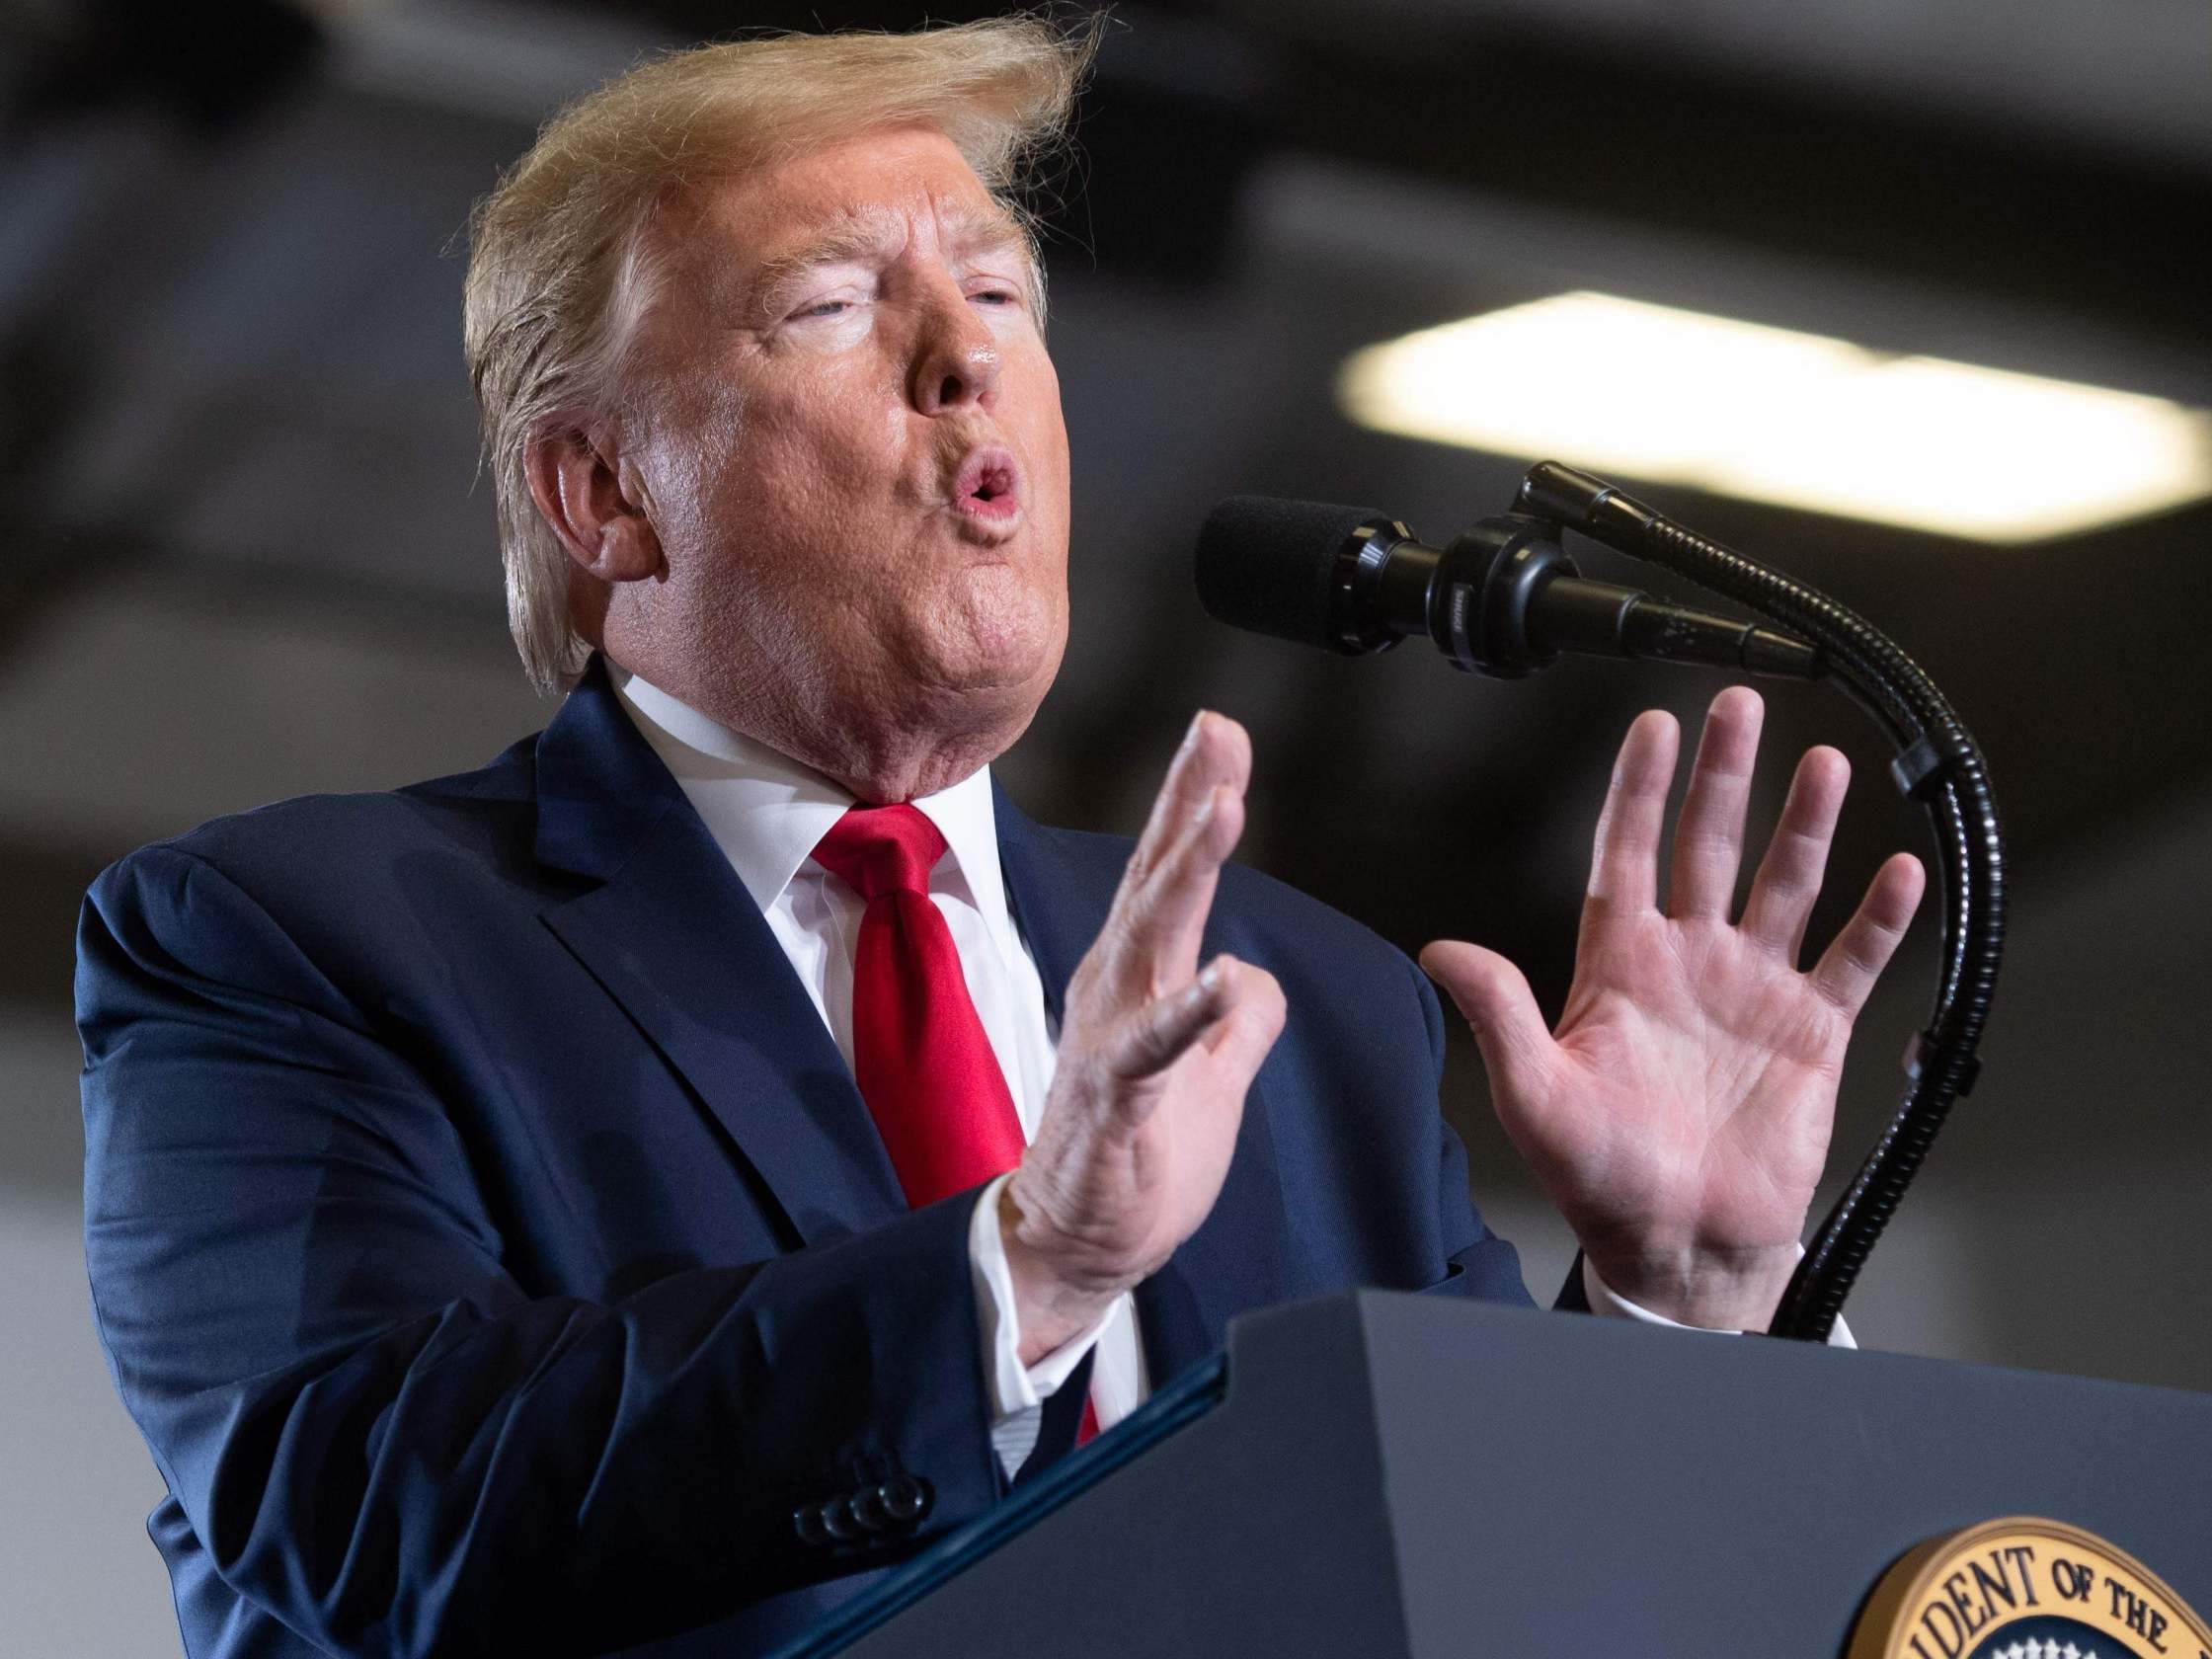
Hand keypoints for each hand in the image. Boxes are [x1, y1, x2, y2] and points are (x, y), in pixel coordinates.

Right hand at [1002, 712, 1286, 1362]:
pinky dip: (1193, 1010)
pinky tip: (1227, 974)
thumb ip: (1237, 1022)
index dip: (1194, 804)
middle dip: (1187, 801)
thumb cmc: (1135, 1160)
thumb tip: (1255, 972)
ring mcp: (1110, 1040)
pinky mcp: (1116, 1099)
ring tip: (1224, 809)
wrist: (1074, 1247)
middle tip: (1215, 730)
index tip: (1220, 736)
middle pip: (1156, 880)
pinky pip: (1157, 1047)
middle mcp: (1115, 992)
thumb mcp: (1210, 1079)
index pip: (1169, 876)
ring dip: (1188, 872)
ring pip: (1153, 940)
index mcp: (1138, 980)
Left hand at [1420, 687, 1924, 1330]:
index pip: (1628, 855)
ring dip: (1805, 826)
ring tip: (1825, 762)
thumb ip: (1500, 1013)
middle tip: (1739, 704)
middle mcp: (1689, 962)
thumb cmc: (1599, 1175)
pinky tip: (1896, 870)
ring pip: (1784, 885)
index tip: (1652, 725)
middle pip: (1707, 846)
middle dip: (1724, 776)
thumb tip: (1438, 949)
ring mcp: (1753, 990)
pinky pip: (1850, 961)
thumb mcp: (1535, 1093)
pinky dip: (1877, 918)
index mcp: (1620, 965)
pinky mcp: (1811, 1033)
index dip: (1638, 791)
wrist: (1678, 1243)